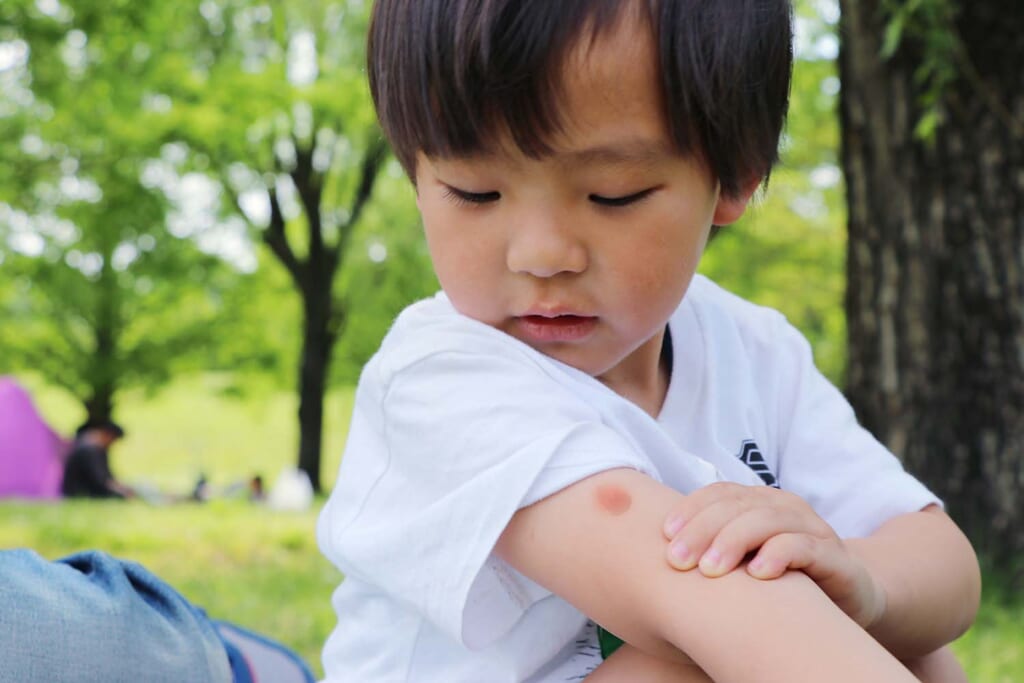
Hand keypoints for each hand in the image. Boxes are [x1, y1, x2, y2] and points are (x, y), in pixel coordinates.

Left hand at [662, 482, 886, 628]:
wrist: (848, 595)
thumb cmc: (782, 576)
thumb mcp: (744, 558)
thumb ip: (712, 545)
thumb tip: (659, 547)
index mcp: (758, 501)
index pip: (719, 493)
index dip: (690, 510)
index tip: (664, 536)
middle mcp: (784, 507)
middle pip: (738, 506)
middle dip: (703, 530)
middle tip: (679, 561)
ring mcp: (811, 529)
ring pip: (768, 520)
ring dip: (735, 541)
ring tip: (711, 570)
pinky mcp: (834, 556)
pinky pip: (805, 547)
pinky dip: (780, 555)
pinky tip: (758, 573)